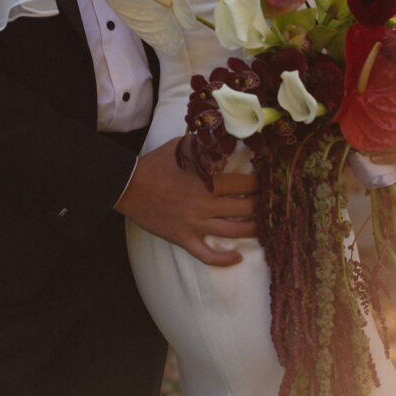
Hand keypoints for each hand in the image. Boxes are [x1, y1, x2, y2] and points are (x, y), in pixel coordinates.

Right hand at [114, 137, 258, 266]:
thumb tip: (220, 137)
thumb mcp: (180, 146)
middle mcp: (205, 204)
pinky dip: (224, 259)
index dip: (260, 183)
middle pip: (245, 208)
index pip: (245, 183)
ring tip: (262, 225)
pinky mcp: (184, 238)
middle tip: (267, 202)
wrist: (128, 186)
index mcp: (207, 181)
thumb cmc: (154, 164)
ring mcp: (195, 224)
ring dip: (252, 229)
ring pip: (233, 231)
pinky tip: (237, 257)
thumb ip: (203, 144)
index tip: (266, 181)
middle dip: (260, 205)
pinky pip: (207, 255)